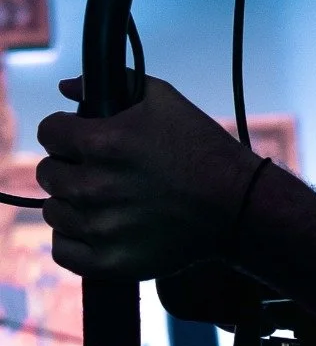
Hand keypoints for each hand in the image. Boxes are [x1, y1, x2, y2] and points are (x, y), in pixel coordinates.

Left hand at [36, 74, 261, 279]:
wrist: (237, 204)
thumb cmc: (202, 148)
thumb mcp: (163, 98)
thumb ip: (110, 84)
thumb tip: (65, 88)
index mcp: (102, 142)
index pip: (49, 131)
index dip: (67, 130)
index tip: (84, 137)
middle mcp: (94, 185)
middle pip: (48, 172)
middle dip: (70, 165)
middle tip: (100, 169)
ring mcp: (100, 227)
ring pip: (54, 211)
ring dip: (72, 202)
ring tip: (104, 199)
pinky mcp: (109, 261)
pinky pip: (63, 251)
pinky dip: (74, 240)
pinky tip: (96, 227)